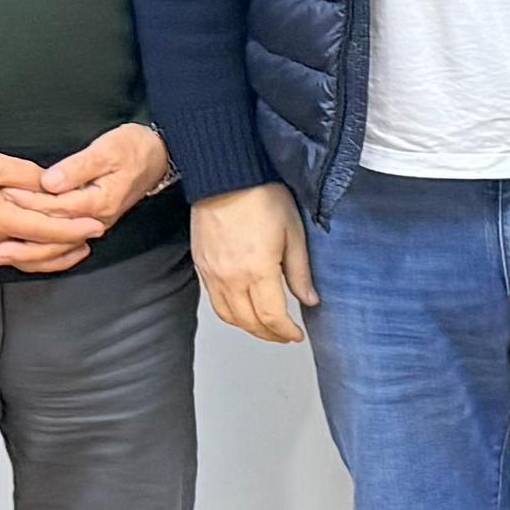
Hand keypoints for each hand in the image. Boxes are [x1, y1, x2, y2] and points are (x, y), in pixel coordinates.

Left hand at [0, 122, 172, 274]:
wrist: (159, 157)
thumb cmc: (133, 149)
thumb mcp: (107, 150)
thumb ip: (78, 167)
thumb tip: (50, 182)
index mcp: (99, 202)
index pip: (56, 208)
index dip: (28, 203)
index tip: (3, 197)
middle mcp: (96, 220)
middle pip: (53, 238)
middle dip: (21, 244)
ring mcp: (93, 225)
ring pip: (57, 249)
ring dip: (27, 254)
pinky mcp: (88, 224)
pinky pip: (61, 246)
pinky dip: (39, 252)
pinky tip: (20, 253)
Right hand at [0, 140, 94, 264]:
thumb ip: (25, 177)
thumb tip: (51, 186)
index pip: (46, 231)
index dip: (74, 230)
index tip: (96, 227)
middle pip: (36, 251)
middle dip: (67, 246)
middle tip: (92, 238)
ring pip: (21, 255)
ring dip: (48, 253)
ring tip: (71, 247)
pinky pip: (5, 250)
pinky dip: (26, 250)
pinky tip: (35, 245)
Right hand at [191, 183, 314, 341]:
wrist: (227, 174)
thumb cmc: (261, 195)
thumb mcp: (293, 233)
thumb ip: (299, 271)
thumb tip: (309, 299)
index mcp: (258, 270)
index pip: (271, 317)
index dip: (285, 332)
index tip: (295, 335)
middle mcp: (231, 276)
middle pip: (248, 322)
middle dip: (268, 334)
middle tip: (284, 335)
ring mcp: (212, 272)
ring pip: (228, 316)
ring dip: (248, 327)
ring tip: (265, 326)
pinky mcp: (200, 264)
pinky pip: (214, 300)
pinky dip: (230, 312)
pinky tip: (243, 307)